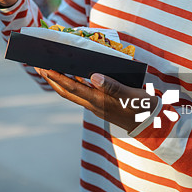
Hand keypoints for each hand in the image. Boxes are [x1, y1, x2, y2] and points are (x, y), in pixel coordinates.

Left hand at [36, 70, 157, 132]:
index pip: (72, 88)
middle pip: (66, 92)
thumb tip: (94, 76)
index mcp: (99, 102)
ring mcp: (96, 106)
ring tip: (48, 66)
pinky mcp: (101, 104)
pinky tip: (71, 73)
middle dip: (50, 78)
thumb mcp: (132, 95)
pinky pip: (81, 92)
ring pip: (72, 92)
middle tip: (37, 65)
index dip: (57, 78)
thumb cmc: (144, 108)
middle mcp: (93, 105)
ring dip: (59, 80)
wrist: (154, 126)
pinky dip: (72, 82)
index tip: (44, 67)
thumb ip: (113, 86)